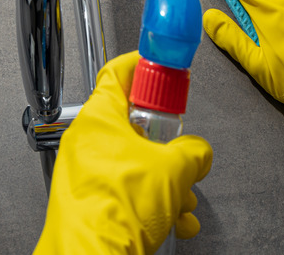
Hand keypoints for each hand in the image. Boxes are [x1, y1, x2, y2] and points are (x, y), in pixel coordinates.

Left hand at [34, 51, 212, 253]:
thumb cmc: (115, 210)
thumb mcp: (176, 167)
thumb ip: (194, 150)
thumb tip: (197, 152)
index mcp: (98, 119)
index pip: (117, 73)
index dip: (143, 64)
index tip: (158, 64)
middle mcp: (86, 143)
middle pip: (133, 124)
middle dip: (167, 143)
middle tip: (182, 149)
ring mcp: (85, 174)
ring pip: (135, 163)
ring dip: (166, 181)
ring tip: (183, 198)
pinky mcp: (90, 203)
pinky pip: (128, 191)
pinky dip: (154, 204)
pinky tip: (175, 219)